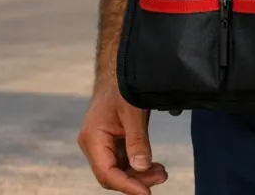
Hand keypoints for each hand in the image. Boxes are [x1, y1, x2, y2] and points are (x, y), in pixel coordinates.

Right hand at [77, 77, 168, 192]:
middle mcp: (93, 144)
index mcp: (92, 138)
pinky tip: (154, 166)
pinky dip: (139, 166)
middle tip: (161, 176)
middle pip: (112, 175)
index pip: (107, 173)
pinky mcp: (111, 143)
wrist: (118, 70)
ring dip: (140, 175)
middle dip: (136, 181)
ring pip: (119, 171)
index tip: (147, 193)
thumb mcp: (133, 112)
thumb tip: (141, 168)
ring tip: (161, 172)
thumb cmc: (122, 86)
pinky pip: (123, 162)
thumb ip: (137, 141)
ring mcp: (102, 145)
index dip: (127, 186)